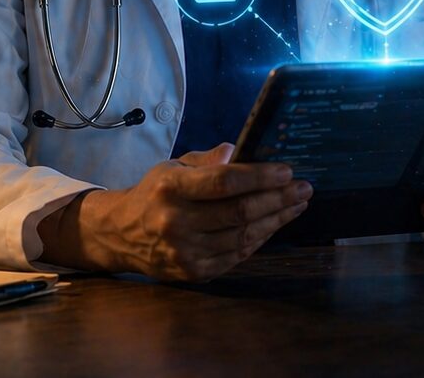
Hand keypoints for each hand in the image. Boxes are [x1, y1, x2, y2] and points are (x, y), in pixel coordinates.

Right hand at [50, 143, 311, 280]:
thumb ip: (207, 161)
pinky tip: (274, 224)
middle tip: (303, 188)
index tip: (286, 172)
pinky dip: (259, 239)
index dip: (259, 178)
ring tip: (297, 205)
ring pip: (243, 236)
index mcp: (171, 188)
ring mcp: (185, 251)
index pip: (224, 183)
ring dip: (276, 220)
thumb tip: (237, 151)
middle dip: (277, 199)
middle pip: (239, 212)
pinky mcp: (193, 271)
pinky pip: (236, 255)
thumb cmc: (154, 193)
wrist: (120, 234)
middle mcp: (176, 222)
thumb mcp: (173, 167)